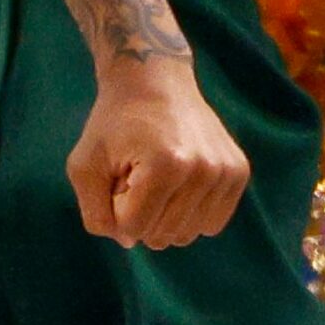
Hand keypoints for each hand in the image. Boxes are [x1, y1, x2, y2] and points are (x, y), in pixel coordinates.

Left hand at [67, 57, 249, 249]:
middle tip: (135, 175)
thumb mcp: (84, 164)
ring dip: (163, 215)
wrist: (155, 82)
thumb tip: (128, 243)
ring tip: (156, 177)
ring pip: (187, 234)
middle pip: (162, 235)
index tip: (115, 178)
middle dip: (139, 213)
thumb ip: (95, 212)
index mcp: (165, 165)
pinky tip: (178, 182)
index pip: (133, 228)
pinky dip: (188, 213)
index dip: (115, 210)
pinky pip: (210, 224)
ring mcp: (227, 172)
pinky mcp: (239, 172)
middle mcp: (205, 170)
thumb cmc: (113, 123)